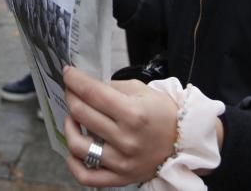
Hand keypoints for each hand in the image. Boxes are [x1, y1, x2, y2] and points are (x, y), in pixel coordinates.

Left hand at [63, 66, 177, 187]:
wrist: (183, 143)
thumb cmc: (162, 114)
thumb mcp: (142, 90)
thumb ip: (113, 87)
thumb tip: (87, 86)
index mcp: (133, 113)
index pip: (92, 93)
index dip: (74, 79)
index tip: (67, 73)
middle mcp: (126, 139)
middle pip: (81, 113)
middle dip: (71, 96)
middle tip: (71, 90)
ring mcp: (121, 162)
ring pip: (78, 145)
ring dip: (69, 126)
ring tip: (73, 118)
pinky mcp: (119, 178)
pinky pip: (86, 175)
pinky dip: (73, 162)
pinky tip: (75, 148)